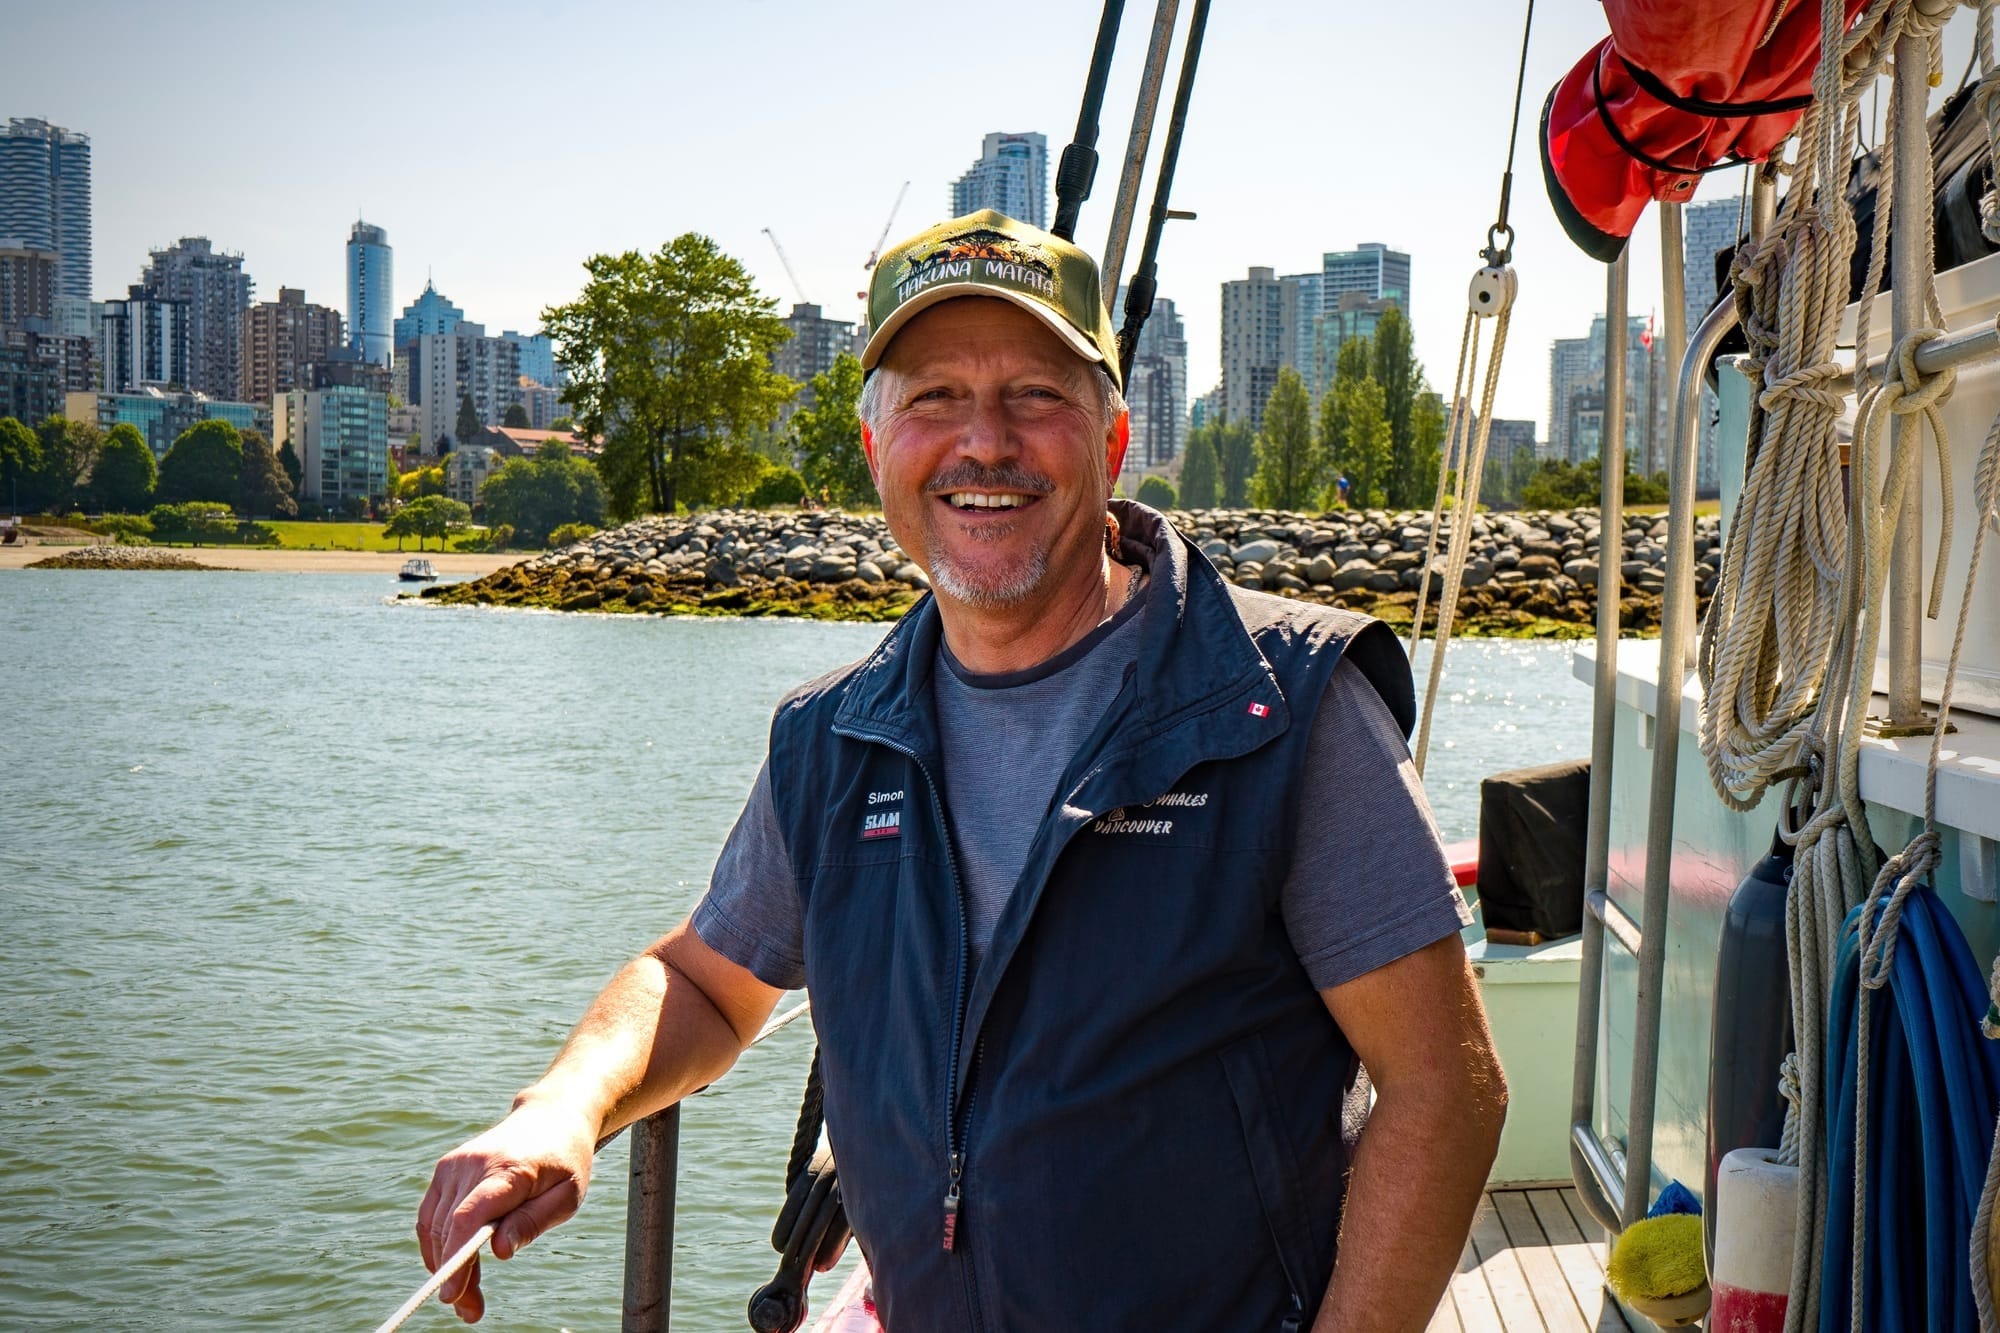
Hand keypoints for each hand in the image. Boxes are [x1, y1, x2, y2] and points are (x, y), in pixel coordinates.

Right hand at [417, 1100, 598, 1323]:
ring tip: (468, 1299)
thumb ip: (534, 1222)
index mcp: (508, 1169)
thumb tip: (499, 1251)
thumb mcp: (568, 1195)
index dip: (457, 1258)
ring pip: (436, 1227)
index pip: (470, 1217)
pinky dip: (437, 1246)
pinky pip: (431, 1216)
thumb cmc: (565, 1161)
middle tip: (470, 1313)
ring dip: (445, 1267)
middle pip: (450, 1229)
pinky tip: (455, 1267)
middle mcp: (473, 1163)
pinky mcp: (446, 1169)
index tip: (451, 1295)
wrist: (551, 1118)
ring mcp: (455, 1164)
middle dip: (455, 1275)